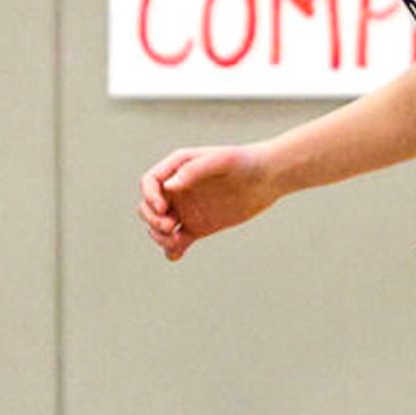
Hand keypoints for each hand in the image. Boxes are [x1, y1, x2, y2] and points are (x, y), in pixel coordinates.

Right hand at [137, 145, 277, 258]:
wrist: (267, 178)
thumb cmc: (244, 162)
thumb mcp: (220, 160)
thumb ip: (193, 170)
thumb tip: (169, 186)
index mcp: (177, 169)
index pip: (149, 183)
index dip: (149, 197)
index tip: (162, 209)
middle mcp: (177, 190)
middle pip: (147, 207)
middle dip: (152, 220)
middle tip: (170, 226)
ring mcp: (186, 209)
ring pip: (158, 227)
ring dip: (160, 237)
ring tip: (177, 240)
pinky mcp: (198, 227)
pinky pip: (177, 241)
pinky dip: (172, 249)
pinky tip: (177, 254)